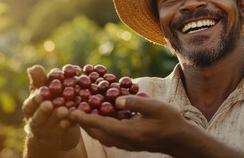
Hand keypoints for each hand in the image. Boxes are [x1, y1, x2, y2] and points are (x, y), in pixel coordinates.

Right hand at [22, 65, 80, 149]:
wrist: (56, 124)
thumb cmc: (49, 100)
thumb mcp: (44, 90)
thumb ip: (40, 80)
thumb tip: (33, 67)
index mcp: (30, 108)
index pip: (30, 105)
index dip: (35, 100)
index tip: (40, 94)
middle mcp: (35, 121)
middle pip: (37, 118)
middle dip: (43, 111)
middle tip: (49, 104)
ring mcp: (47, 131)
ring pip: (51, 124)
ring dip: (57, 117)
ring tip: (64, 111)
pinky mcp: (59, 137)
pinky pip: (64, 131)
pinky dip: (68, 125)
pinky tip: (72, 120)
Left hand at [70, 95, 190, 154]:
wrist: (179, 139)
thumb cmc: (170, 121)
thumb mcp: (156, 108)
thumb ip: (136, 103)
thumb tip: (115, 100)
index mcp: (130, 132)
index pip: (102, 125)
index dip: (85, 118)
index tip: (70, 111)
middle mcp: (124, 140)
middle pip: (96, 132)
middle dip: (79, 122)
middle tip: (65, 110)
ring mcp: (124, 143)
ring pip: (99, 135)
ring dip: (86, 125)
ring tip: (74, 112)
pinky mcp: (125, 141)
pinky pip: (105, 135)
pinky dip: (95, 126)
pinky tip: (93, 115)